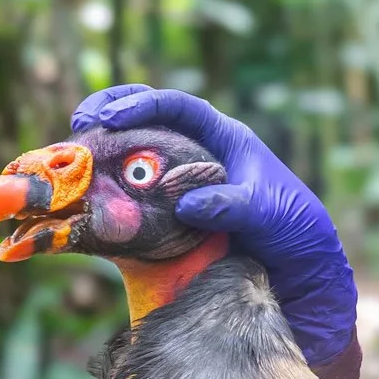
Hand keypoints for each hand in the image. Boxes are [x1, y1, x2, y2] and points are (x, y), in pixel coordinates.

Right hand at [71, 85, 357, 367]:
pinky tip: (90, 203)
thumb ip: (231, 205)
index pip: (180, 107)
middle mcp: (201, 155)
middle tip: (80, 123)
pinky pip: (139, 197)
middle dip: (113, 113)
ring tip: (73, 158)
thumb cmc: (296, 231)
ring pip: (138, 156)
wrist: (304, 274)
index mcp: (225, 139)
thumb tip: (186, 204)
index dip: (144, 104)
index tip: (112, 116)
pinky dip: (113, 195)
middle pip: (150, 119)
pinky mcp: (175, 215)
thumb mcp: (269, 213)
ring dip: (106, 153)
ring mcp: (185, 184)